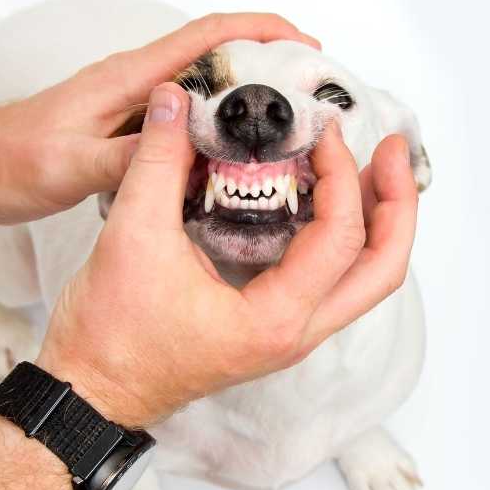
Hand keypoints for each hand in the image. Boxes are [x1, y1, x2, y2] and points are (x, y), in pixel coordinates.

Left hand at [0, 13, 320, 223]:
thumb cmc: (11, 161)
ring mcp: (129, 105)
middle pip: (213, 56)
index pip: (205, 36)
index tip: (301, 42)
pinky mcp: (123, 129)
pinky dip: (211, 131)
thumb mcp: (71, 166)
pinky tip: (227, 162)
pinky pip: (180, 122)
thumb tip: (186, 144)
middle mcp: (133, 83)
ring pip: (200, 92)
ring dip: (241, 101)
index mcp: (126, 79)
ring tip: (282, 130)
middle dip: (265, 63)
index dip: (258, 29)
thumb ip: (128, 157)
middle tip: (308, 94)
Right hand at [36, 83, 418, 426]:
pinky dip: (343, 237)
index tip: (323, 131)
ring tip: (370, 166)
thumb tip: (175, 99)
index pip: (341, 238)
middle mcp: (295, 333)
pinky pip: (332, 281)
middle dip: (399, 205)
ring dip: (377, 222)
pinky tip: (323, 198)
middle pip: (383, 269)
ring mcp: (288, 333)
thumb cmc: (110, 336)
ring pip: (364, 280)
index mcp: (274, 319)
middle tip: (393, 149)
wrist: (90, 390)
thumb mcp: (131, 236)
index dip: (343, 174)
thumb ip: (158, 161)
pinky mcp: (272, 326)